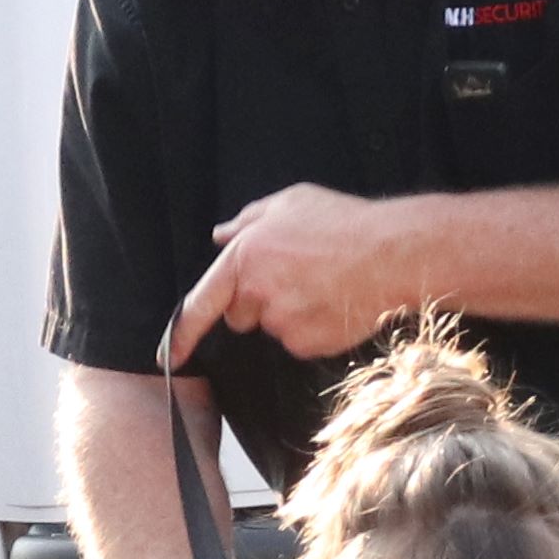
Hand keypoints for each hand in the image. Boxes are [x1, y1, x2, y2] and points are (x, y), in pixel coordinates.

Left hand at [162, 184, 419, 364]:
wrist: (392, 254)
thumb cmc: (343, 222)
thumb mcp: (291, 203)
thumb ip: (249, 220)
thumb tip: (221, 234)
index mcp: (244, 257)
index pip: (200, 304)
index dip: (180, 334)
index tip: (167, 356)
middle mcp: (256, 294)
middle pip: (241, 316)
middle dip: (258, 303)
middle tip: (296, 277)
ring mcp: (281, 323)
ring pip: (275, 327)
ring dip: (291, 313)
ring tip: (325, 284)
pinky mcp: (307, 344)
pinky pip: (301, 342)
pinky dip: (315, 329)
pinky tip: (336, 303)